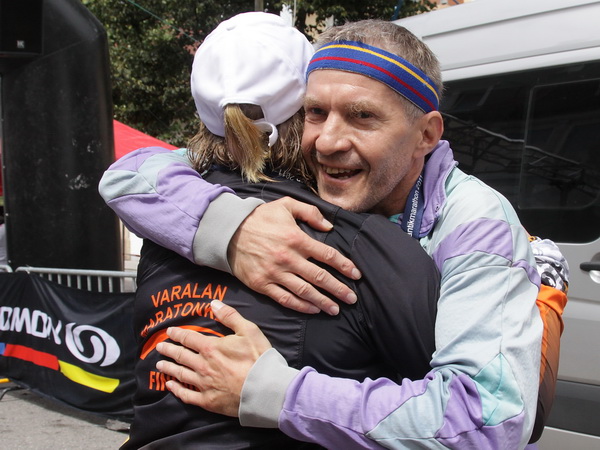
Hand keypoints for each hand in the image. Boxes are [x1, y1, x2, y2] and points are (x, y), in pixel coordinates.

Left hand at [156, 301, 271, 416]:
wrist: (265, 389)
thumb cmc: (258, 358)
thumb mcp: (248, 330)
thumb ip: (230, 316)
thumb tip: (213, 303)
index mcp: (211, 347)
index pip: (188, 338)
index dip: (177, 334)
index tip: (169, 331)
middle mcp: (202, 365)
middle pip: (180, 356)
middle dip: (169, 350)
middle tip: (160, 347)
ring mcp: (203, 384)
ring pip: (180, 374)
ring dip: (169, 368)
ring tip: (159, 365)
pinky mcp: (208, 401)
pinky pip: (187, 395)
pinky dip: (176, 390)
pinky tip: (170, 386)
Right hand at [228, 197, 360, 314]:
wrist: (228, 231)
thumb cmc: (260, 217)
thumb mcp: (286, 204)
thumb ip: (310, 212)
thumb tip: (329, 227)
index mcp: (296, 238)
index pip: (327, 255)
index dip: (344, 266)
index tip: (356, 275)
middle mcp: (288, 258)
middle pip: (319, 277)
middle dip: (339, 289)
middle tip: (352, 299)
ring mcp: (275, 273)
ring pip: (304, 292)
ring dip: (323, 302)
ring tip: (336, 309)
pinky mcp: (262, 284)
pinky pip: (285, 299)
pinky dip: (301, 306)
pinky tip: (313, 309)